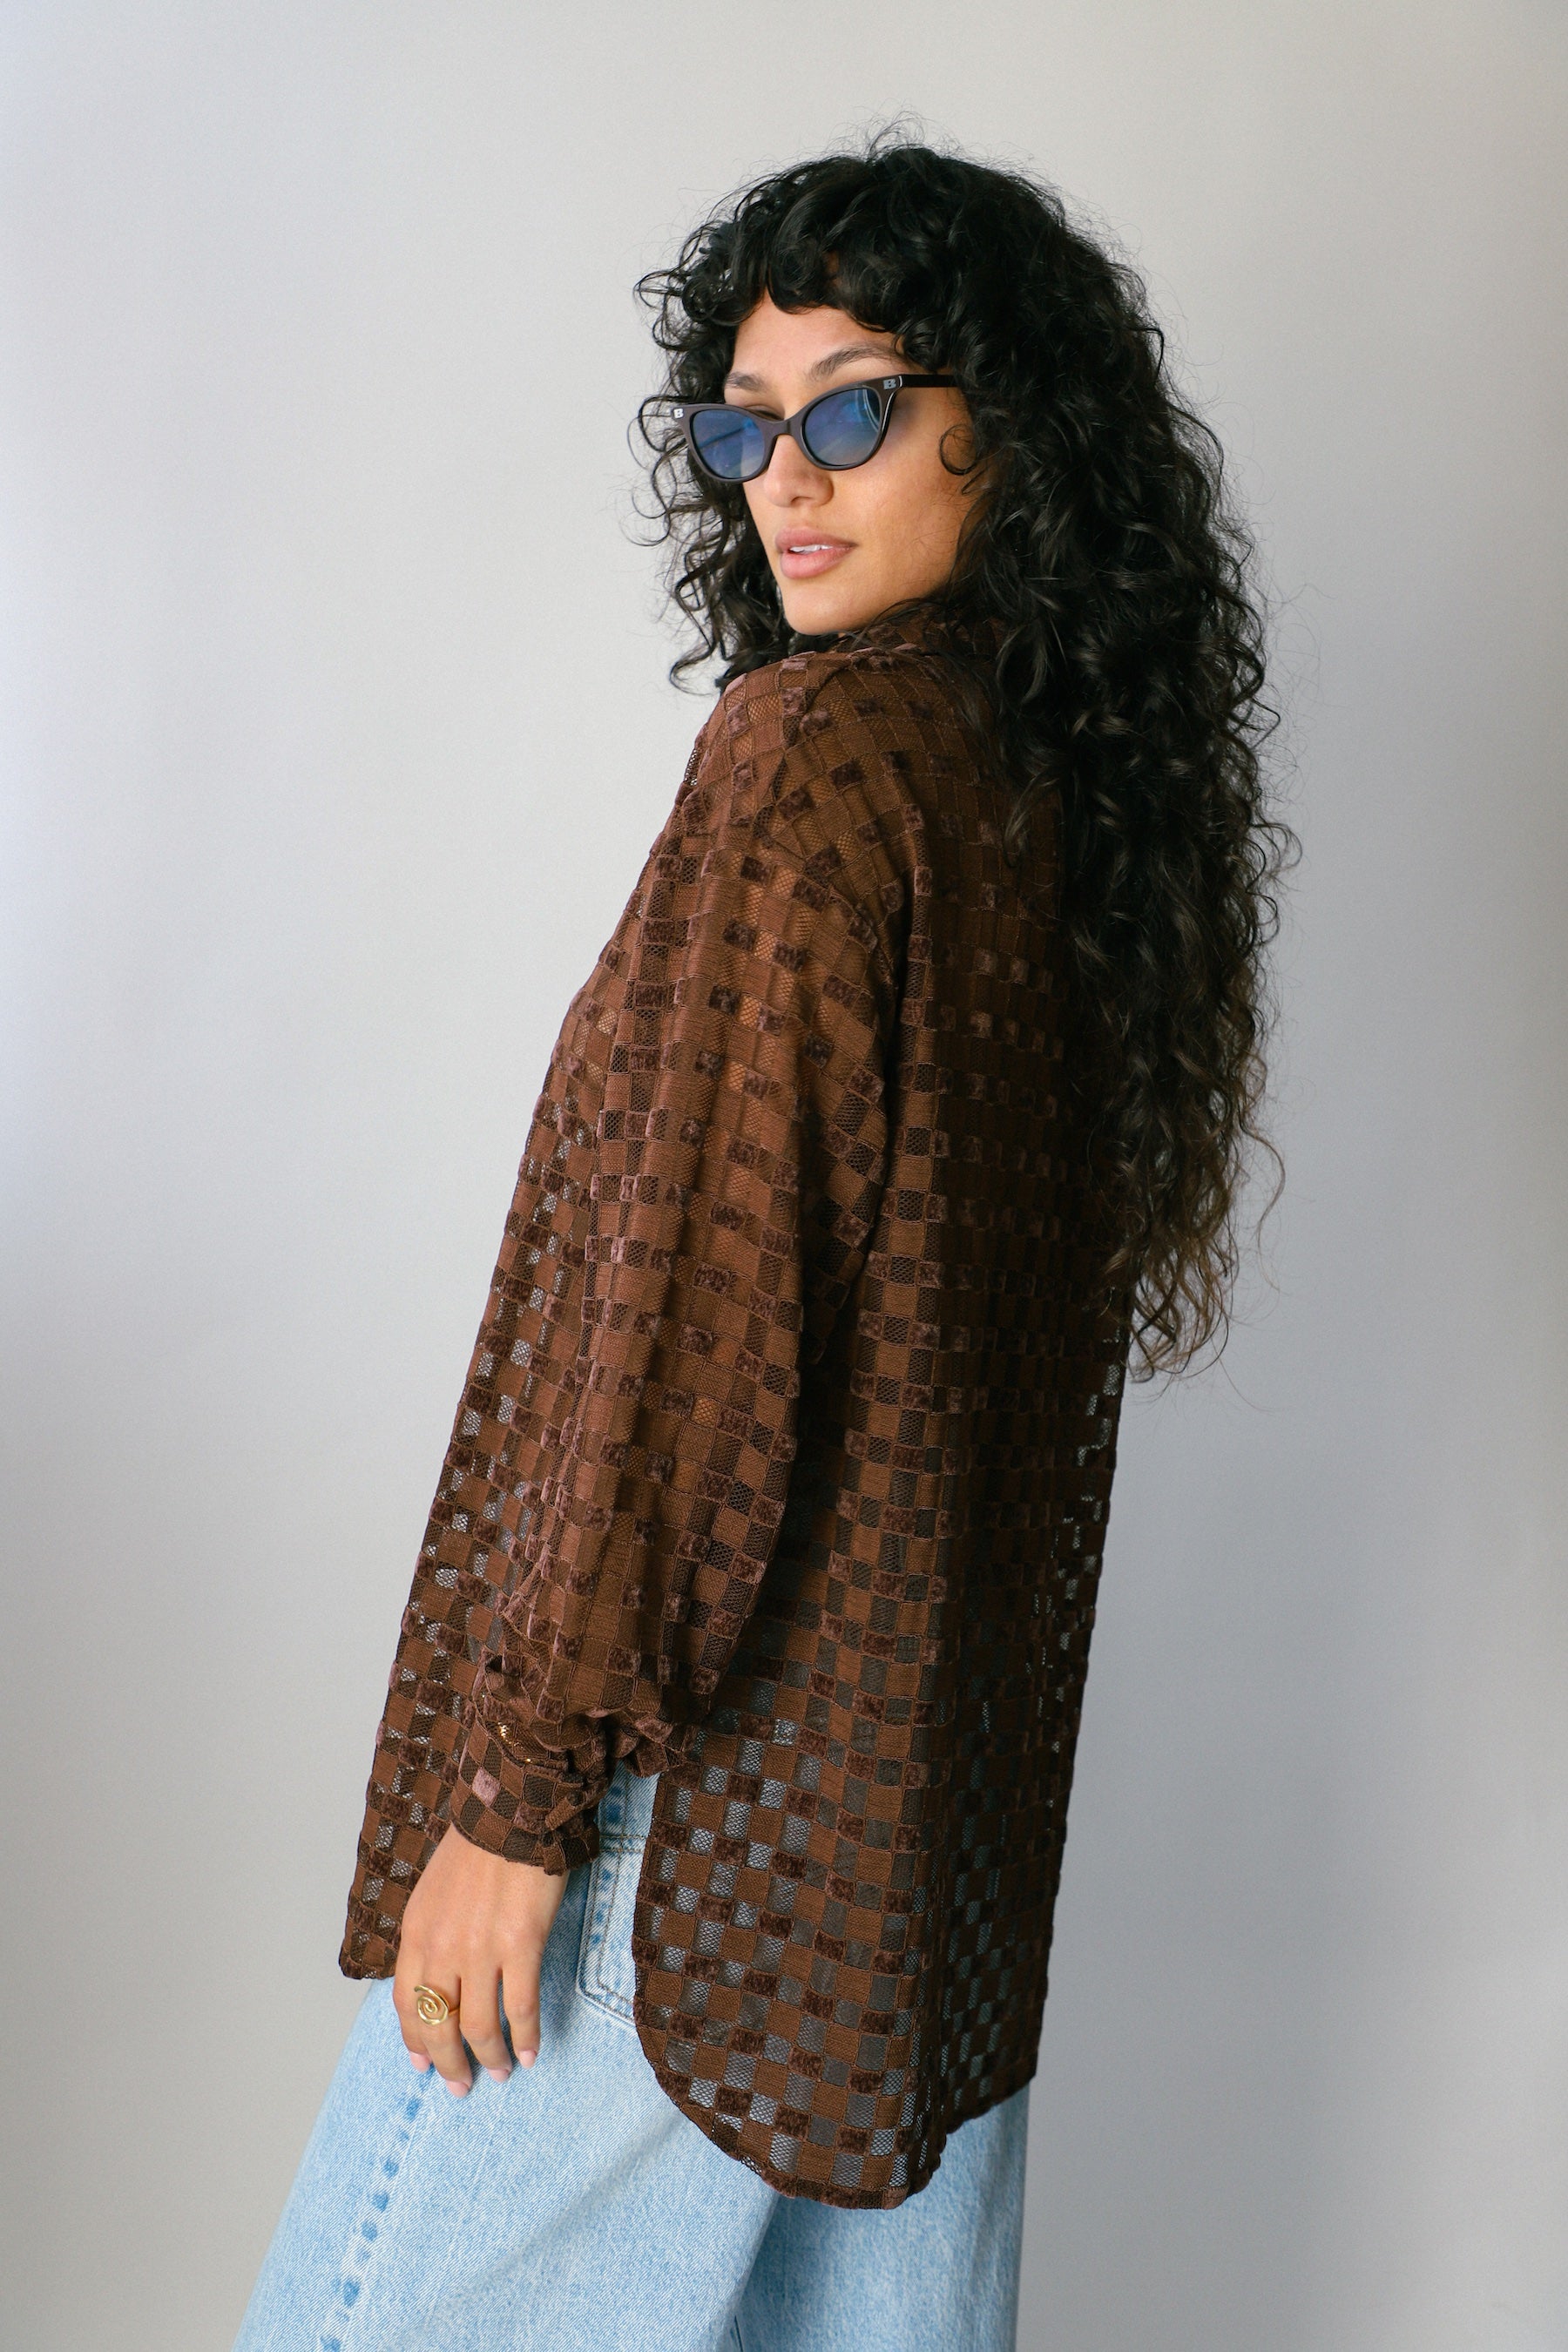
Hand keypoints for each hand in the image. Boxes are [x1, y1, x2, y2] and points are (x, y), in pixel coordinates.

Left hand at [393, 1825, 568, 2095]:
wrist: (511, 1812)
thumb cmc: (476, 1848)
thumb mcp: (433, 1892)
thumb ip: (430, 1936)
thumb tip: (437, 1976)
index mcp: (416, 1934)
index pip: (407, 2004)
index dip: (415, 2041)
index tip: (424, 2065)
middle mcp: (441, 1948)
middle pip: (439, 2025)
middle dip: (450, 2063)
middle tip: (461, 2086)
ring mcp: (480, 1950)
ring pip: (480, 2026)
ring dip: (491, 2058)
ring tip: (502, 2072)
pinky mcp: (521, 1945)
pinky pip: (521, 2007)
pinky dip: (527, 2037)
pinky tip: (531, 2052)